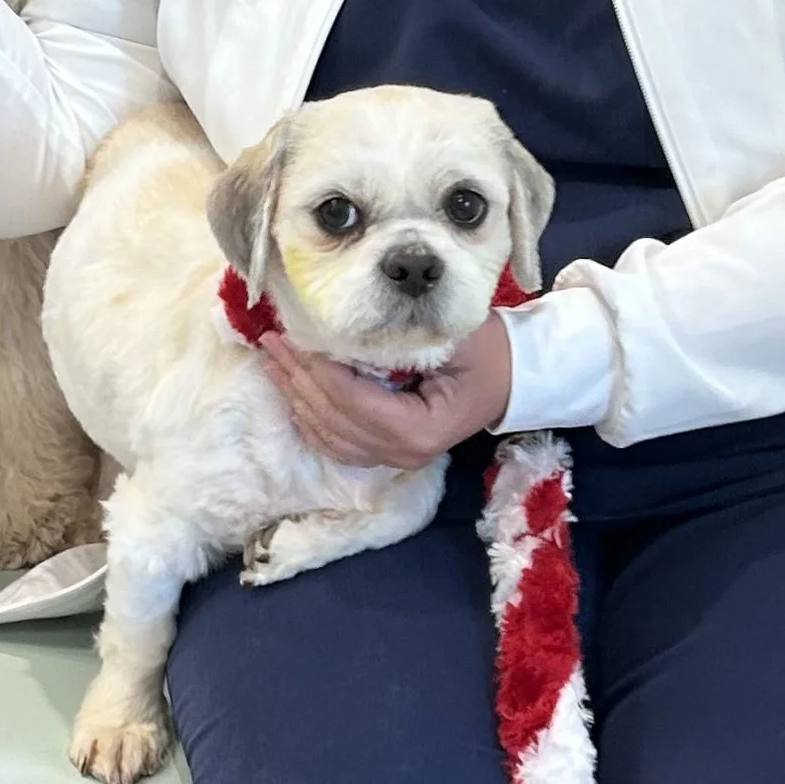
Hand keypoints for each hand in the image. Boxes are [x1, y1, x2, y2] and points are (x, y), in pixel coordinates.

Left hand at [261, 313, 513, 470]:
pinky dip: (309, 420)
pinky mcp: (387, 452)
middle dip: (299, 380)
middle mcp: (404, 453)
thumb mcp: (453, 336)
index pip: (356, 403)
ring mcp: (394, 458)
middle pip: (335, 420)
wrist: (512, 378)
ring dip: (296, 397)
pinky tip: (291, 394)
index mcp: (421, 430)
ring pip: (330, 435)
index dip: (321, 373)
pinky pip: (337, 443)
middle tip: (273, 341)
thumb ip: (403, 337)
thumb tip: (349, 326)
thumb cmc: (487, 351)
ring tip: (274, 361)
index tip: (297, 340)